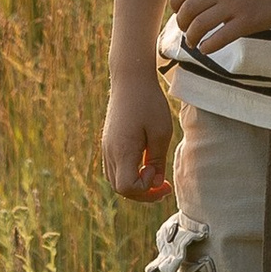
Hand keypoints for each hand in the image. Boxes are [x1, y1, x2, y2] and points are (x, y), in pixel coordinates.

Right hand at [101, 71, 174, 201]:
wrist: (130, 78)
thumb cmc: (149, 102)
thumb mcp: (161, 131)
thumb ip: (157, 161)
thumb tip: (154, 183)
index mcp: (122, 151)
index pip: (127, 188)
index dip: (145, 190)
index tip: (159, 175)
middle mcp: (110, 152)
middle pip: (120, 189)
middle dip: (143, 193)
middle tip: (164, 186)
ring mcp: (106, 148)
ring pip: (116, 180)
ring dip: (136, 184)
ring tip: (155, 175)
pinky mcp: (108, 142)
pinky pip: (116, 168)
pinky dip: (130, 173)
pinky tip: (145, 163)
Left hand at [173, 0, 270, 60]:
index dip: (175, 4)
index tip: (178, 12)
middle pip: (187, 9)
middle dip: (182, 23)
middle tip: (186, 30)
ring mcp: (235, 4)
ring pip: (199, 26)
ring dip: (192, 37)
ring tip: (194, 42)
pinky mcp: (247, 22)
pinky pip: (217, 40)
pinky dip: (206, 47)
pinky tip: (206, 48)